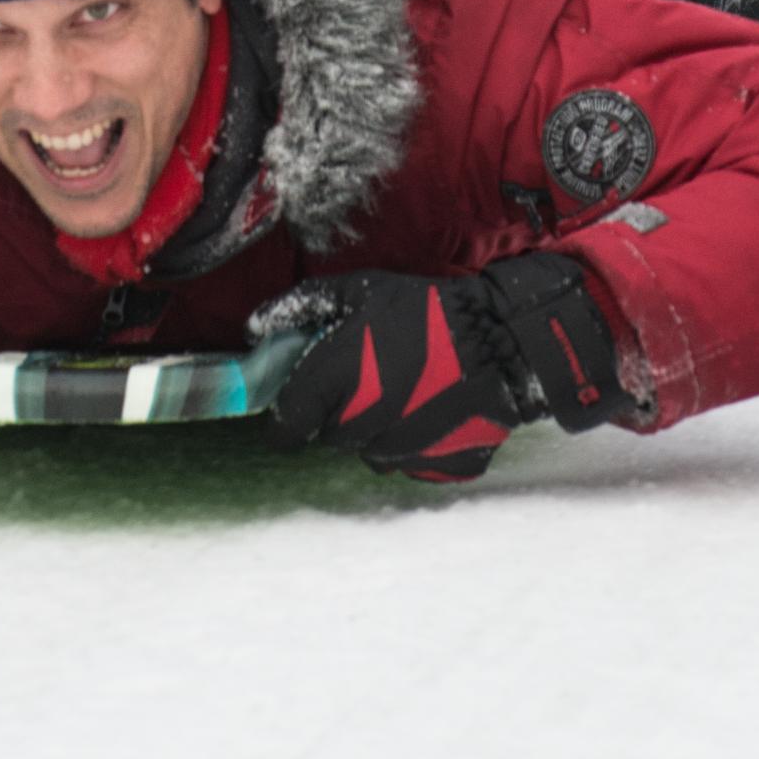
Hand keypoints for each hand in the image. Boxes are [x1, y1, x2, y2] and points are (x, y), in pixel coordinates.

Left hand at [254, 254, 620, 483]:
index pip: (285, 429)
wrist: (503, 341)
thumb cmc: (425, 311)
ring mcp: (399, 454)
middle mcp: (359, 429)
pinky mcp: (436, 468)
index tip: (303, 402)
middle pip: (330, 437)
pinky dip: (415, 441)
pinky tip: (434, 407)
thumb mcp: (360, 290)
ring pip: (370, 451)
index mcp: (332, 386)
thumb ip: (302, 307)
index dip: (290, 416)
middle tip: (370, 377)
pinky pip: (410, 461)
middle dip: (340, 411)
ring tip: (408, 387)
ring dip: (377, 428)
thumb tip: (256, 326)